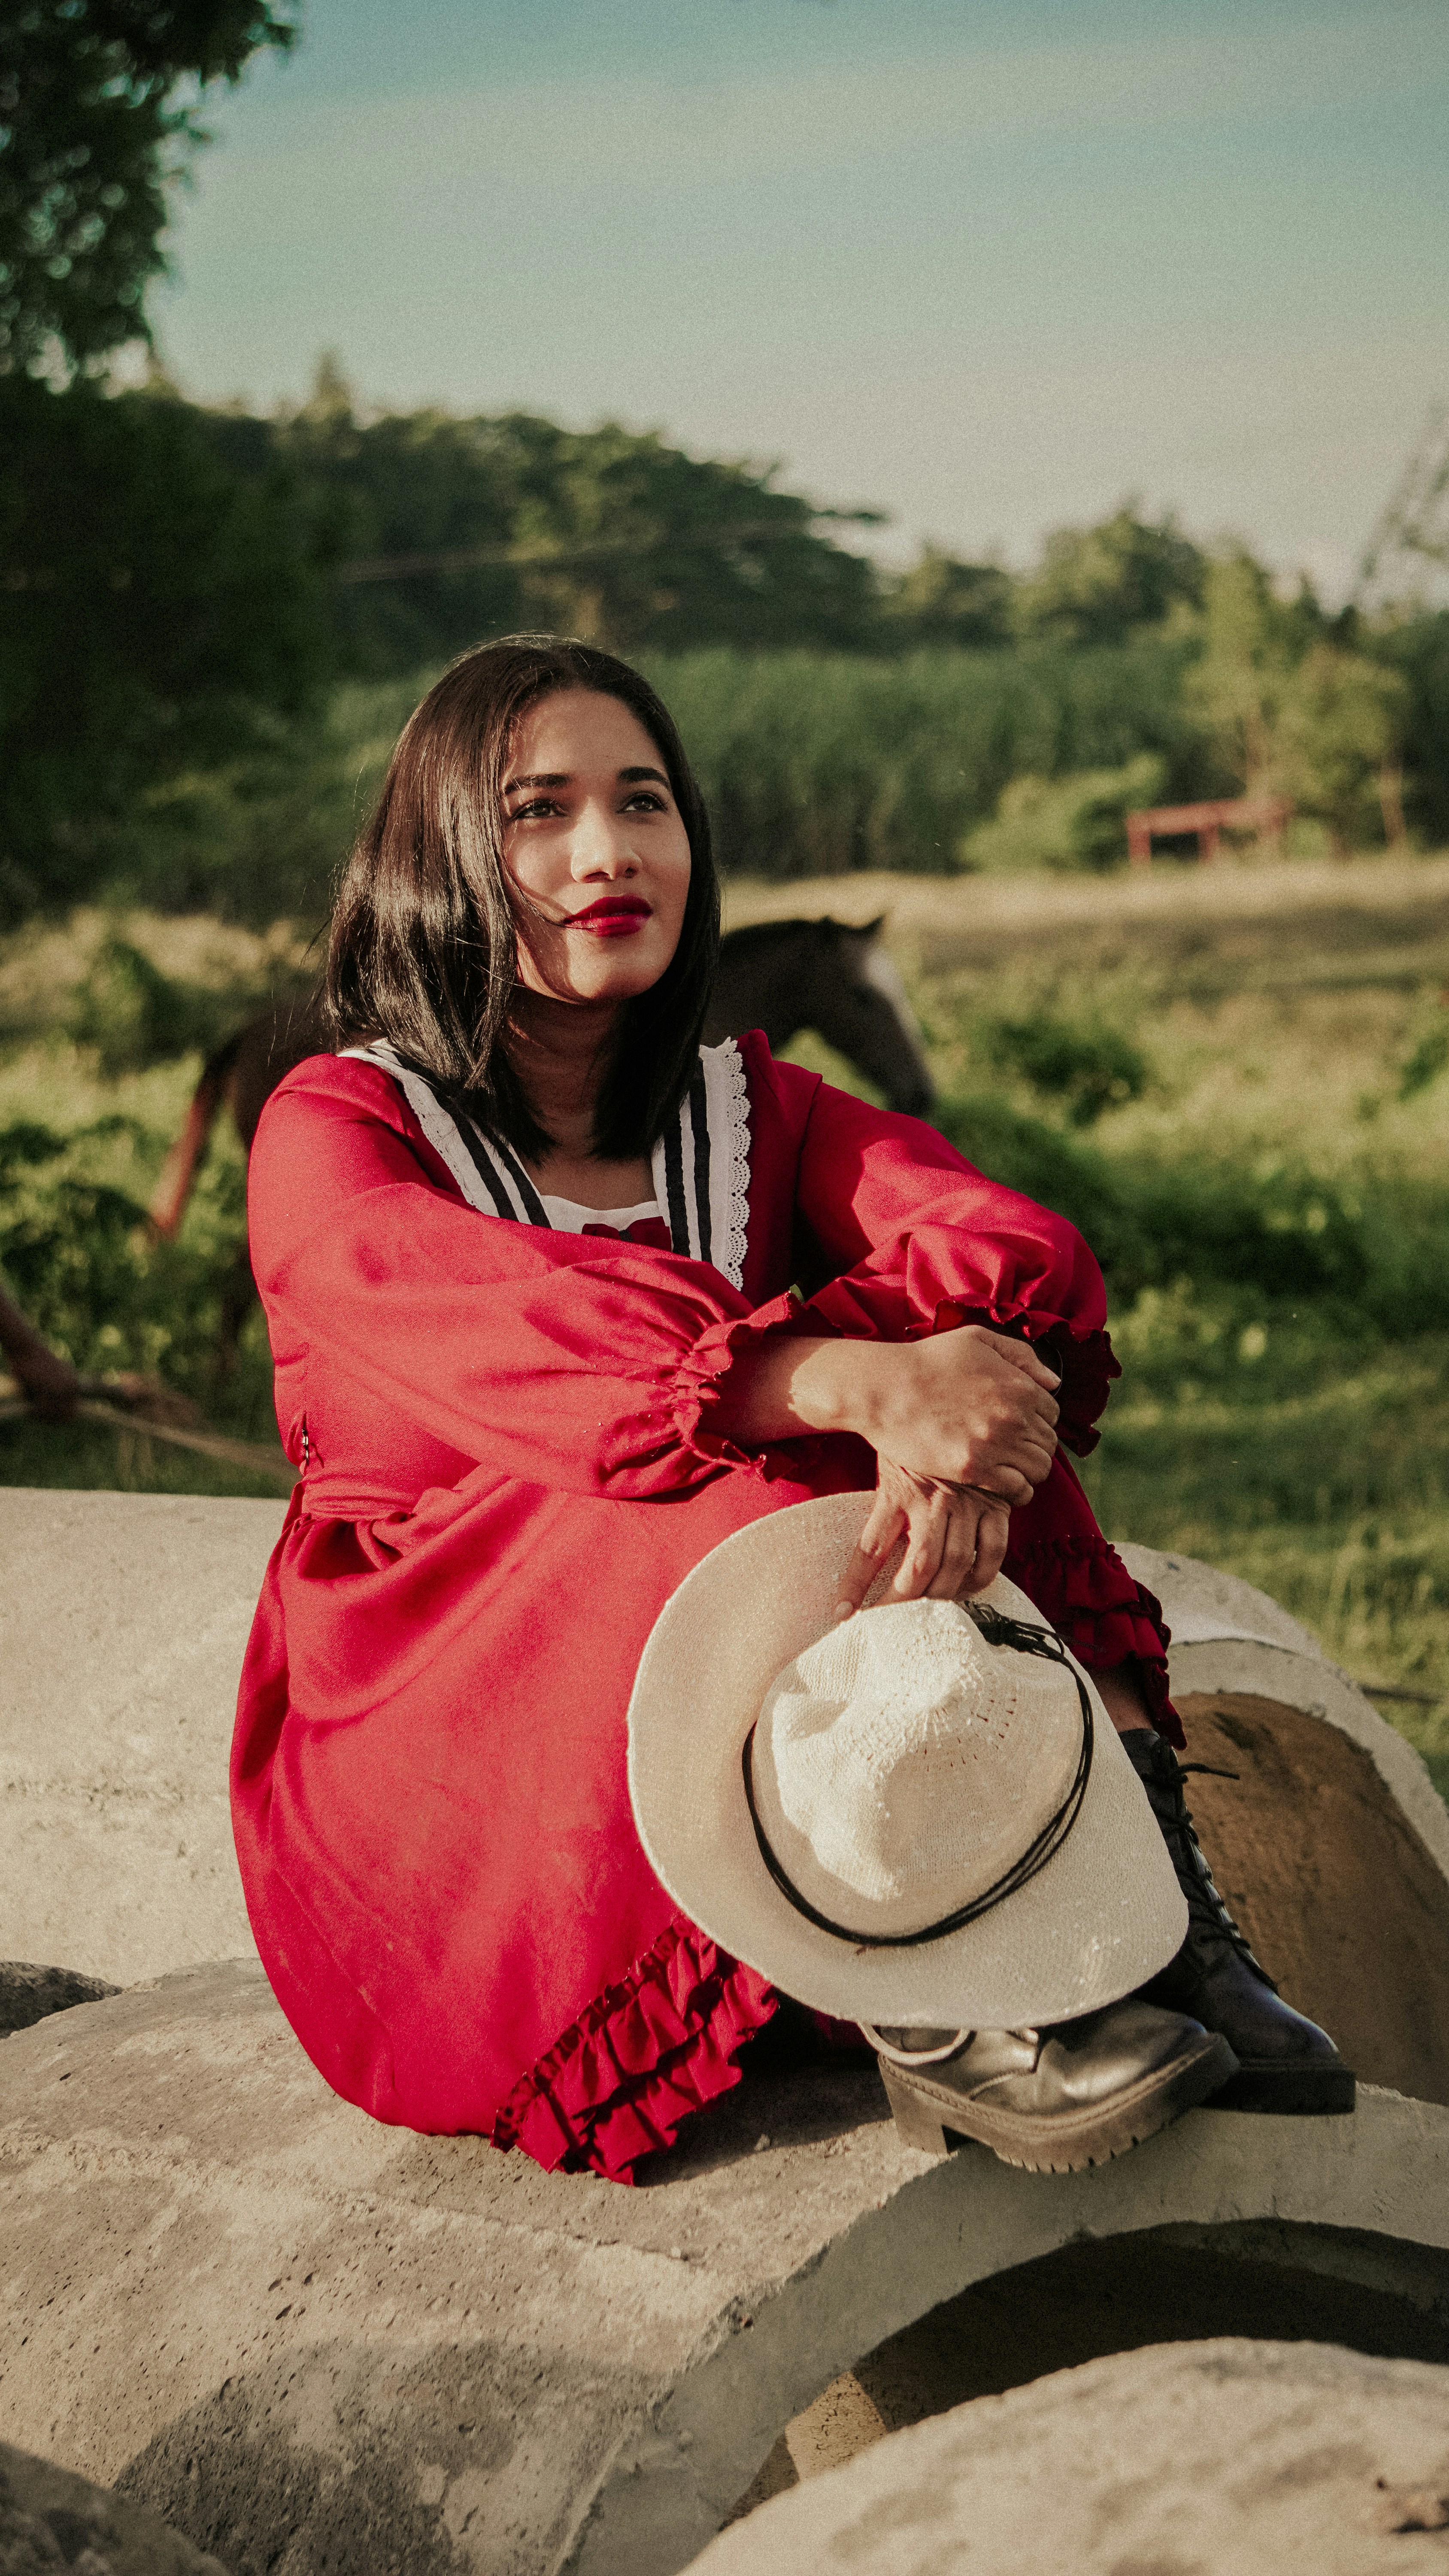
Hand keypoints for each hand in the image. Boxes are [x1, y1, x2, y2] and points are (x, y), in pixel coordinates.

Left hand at [832, 1454, 1010, 1619]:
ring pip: (956, 1564)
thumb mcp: (885, 1463)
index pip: (870, 1549)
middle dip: (901, 1603)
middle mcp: (932, 1500)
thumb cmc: (912, 1439)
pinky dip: (980, 1578)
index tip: (842, 1613)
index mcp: (897, 1491)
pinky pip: (992, 1553)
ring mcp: (968, 1503)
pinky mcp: (996, 1505)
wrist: (953, 1398)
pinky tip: (965, 1587)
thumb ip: (878, 1503)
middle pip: (918, 1567)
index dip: (855, 1586)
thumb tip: (862, 1550)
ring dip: (940, 1596)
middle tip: (886, 1622)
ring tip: (923, 1610)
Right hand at [856, 1326, 1058, 1503]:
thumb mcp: (977, 1339)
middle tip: (1012, 1451)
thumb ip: (1020, 1355)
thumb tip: (1053, 1382)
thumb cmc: (928, 1361)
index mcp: (1020, 1385)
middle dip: (1034, 1448)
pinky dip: (1017, 1491)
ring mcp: (995, 1444)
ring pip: (1039, 1470)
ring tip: (1009, 1469)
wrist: (884, 1388)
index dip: (1037, 1421)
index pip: (1053, 1414)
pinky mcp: (973, 1469)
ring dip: (1028, 1471)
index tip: (1018, 1427)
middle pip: (1048, 1444)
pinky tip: (1003, 1485)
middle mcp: (1015, 1416)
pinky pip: (1017, 1490)